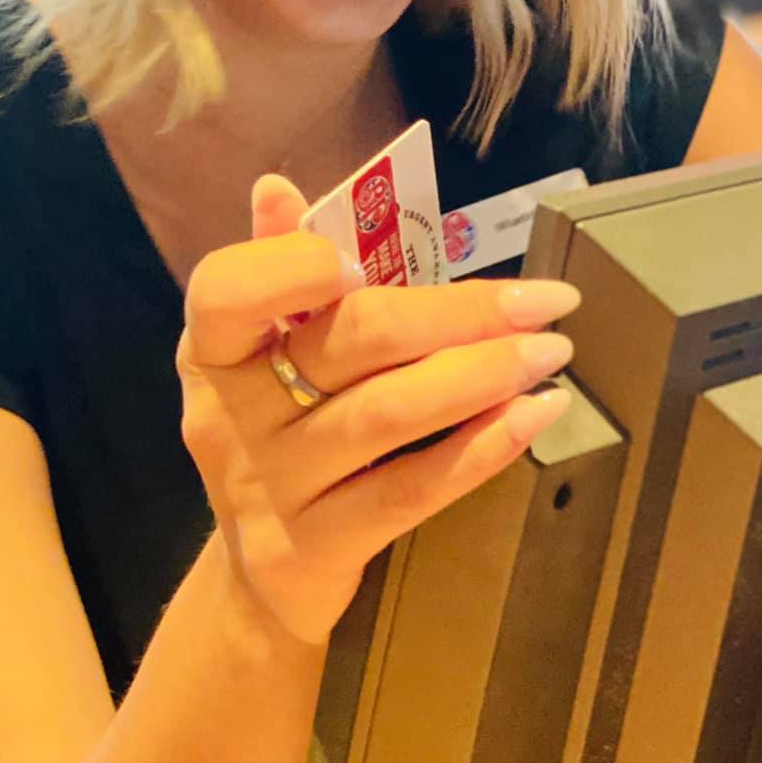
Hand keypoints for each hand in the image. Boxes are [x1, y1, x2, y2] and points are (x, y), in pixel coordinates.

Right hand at [177, 173, 577, 644]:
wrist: (260, 575)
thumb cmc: (279, 431)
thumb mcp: (262, 352)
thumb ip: (275, 268)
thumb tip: (275, 186)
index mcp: (210, 348)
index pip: (227, 291)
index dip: (289, 268)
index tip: (357, 262)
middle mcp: (230, 417)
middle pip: (348, 343)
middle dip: (457, 313)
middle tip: (545, 300)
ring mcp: (271, 487)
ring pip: (388, 415)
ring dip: (483, 374)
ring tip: (551, 351)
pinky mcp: (316, 547)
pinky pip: (409, 491)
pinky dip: (479, 448)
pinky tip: (534, 415)